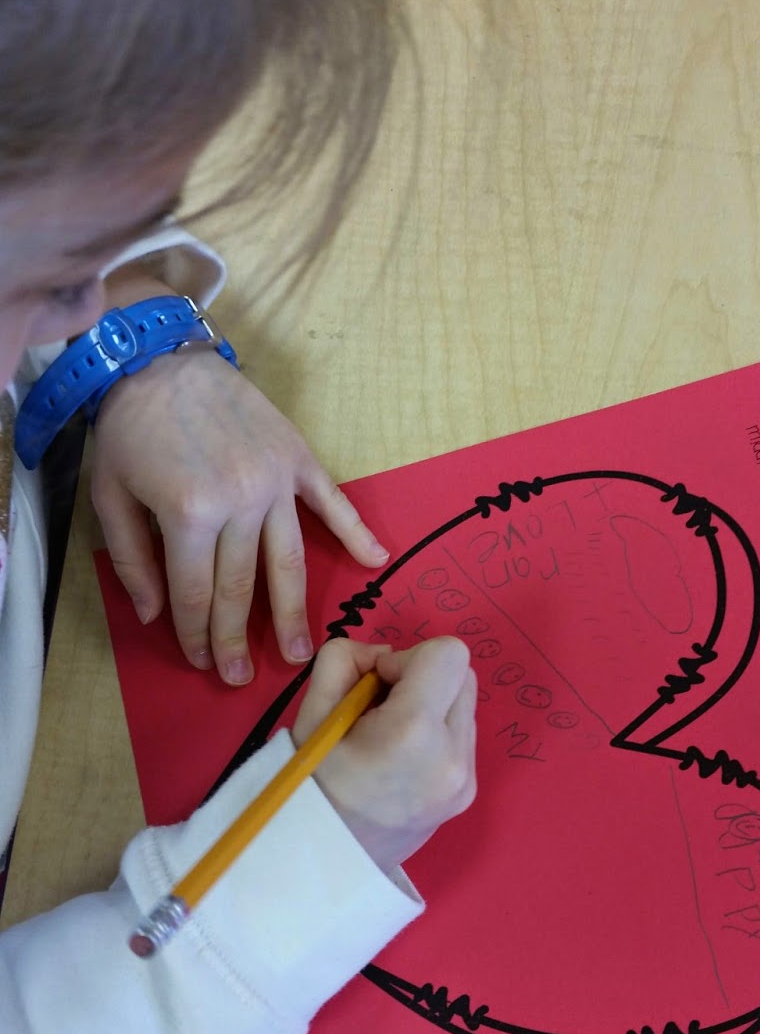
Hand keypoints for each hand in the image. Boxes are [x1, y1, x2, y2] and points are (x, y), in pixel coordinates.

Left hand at [91, 346, 388, 685]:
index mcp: (189, 513)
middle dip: (240, 637)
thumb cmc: (129, 427)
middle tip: (242, 677)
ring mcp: (273, 480)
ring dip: (294, 611)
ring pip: (287, 560)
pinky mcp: (296, 457)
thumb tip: (156, 614)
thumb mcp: (109, 495)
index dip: (198, 633)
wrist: (157, 356)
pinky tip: (375, 560)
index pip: (197, 592)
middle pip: (243, 586)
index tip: (202, 662)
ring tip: (302, 652)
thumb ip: (132, 559)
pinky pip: (331, 502)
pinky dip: (356, 531)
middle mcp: (239, 501)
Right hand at [291, 637, 477, 871]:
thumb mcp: (311, 711)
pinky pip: (461, 737)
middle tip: (380, 707)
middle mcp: (453, 757)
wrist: (321, 862)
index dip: (408, 657)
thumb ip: (345, 658)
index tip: (376, 686)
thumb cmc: (308, 784)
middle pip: (464, 675)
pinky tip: (401, 758)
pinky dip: (435, 732)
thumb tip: (384, 654)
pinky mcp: (467, 794)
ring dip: (431, 704)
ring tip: (389, 737)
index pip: (449, 654)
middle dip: (423, 678)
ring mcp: (465, 781)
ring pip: (465, 705)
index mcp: (414, 732)